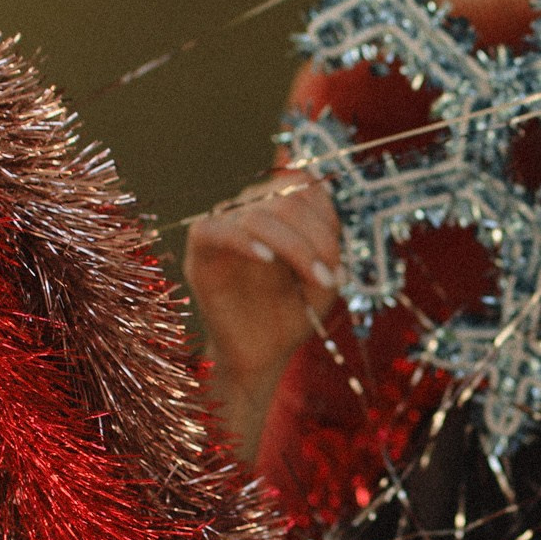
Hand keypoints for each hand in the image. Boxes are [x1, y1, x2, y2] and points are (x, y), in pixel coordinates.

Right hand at [185, 170, 343, 454]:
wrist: (262, 354)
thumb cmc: (293, 313)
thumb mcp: (324, 281)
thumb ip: (330, 248)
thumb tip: (329, 218)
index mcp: (278, 209)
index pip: (303, 185)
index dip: (327, 215)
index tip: (339, 257)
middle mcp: (249, 210)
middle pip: (285, 198)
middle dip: (316, 237)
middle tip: (330, 278)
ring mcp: (224, 227)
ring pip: (258, 213)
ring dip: (295, 246)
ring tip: (315, 279)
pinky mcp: (201, 252)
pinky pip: (213, 229)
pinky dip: (242, 240)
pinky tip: (266, 259)